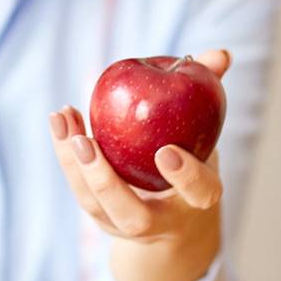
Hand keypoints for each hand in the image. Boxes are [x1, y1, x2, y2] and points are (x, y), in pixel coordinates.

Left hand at [49, 49, 230, 280]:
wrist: (172, 217)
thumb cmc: (192, 160)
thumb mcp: (205, 132)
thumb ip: (210, 93)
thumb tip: (219, 54)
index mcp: (198, 200)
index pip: (197, 192)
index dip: (185, 175)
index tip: (166, 152)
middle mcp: (160, 223)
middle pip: (131, 215)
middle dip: (105, 180)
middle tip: (85, 143)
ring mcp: (126, 225)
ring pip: (94, 203)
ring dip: (72, 162)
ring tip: (61, 119)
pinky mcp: (101, 216)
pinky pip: (79, 189)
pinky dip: (66, 156)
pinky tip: (61, 121)